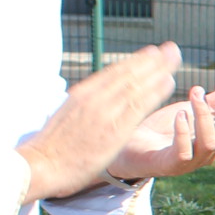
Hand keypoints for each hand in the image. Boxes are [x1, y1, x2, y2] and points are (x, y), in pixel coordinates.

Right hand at [16, 43, 182, 200]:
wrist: (40, 166)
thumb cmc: (50, 147)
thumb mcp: (65, 116)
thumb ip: (82, 107)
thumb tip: (89, 101)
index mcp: (81, 94)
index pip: (114, 73)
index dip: (136, 61)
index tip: (152, 52)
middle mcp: (94, 98)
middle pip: (129, 74)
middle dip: (153, 60)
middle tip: (172, 48)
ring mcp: (104, 113)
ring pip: (136, 85)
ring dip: (159, 69)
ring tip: (175, 57)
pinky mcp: (114, 130)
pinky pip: (139, 106)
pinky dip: (155, 91)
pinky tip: (169, 82)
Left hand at [107, 73, 214, 180]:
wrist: (131, 147)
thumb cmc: (166, 127)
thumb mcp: (197, 107)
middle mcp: (212, 150)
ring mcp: (193, 160)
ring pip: (209, 141)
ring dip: (204, 115)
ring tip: (195, 91)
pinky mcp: (172, 165)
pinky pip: (184, 153)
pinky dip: (184, 133)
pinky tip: (180, 114)